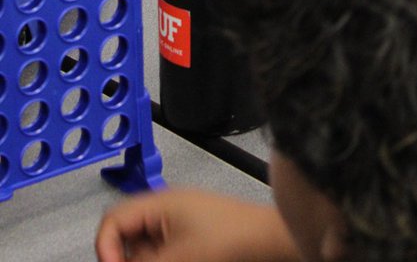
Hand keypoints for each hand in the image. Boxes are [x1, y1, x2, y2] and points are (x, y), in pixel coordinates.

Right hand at [95, 189, 296, 261]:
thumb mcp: (178, 257)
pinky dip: (162, 259)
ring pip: (145, 251)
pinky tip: (183, 259)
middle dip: (130, 259)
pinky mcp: (189, 242)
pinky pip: (162, 254)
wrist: (269, 243)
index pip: (113, 220)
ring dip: (148, 259)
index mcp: (159, 204)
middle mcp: (165, 212)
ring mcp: (178, 227)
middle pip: (126, 240)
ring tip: (178, 257)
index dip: (104, 247)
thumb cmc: (230, 240)